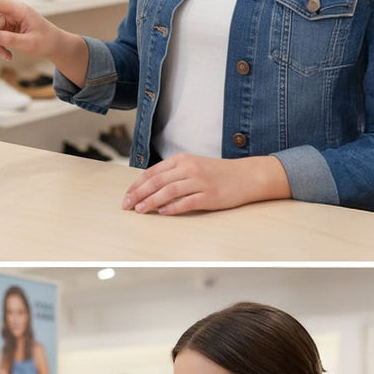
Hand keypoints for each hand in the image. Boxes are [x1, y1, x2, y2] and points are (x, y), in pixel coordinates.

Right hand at [0, 0, 73, 62]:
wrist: (55, 46)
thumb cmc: (47, 41)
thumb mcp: (29, 43)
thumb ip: (10, 39)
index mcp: (19, 10)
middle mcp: (12, 13)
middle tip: (4, 53)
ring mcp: (9, 21)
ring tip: (8, 54)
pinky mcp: (8, 28)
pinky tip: (8, 53)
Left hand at [122, 154, 291, 214]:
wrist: (247, 176)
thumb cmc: (217, 173)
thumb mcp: (193, 166)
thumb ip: (172, 174)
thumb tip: (148, 188)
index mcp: (182, 160)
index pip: (152, 172)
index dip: (136, 185)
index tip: (126, 196)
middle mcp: (189, 168)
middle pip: (157, 182)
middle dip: (138, 194)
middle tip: (126, 206)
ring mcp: (200, 182)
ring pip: (168, 191)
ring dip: (151, 201)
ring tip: (140, 210)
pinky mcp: (209, 196)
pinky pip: (186, 202)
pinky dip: (172, 208)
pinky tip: (162, 213)